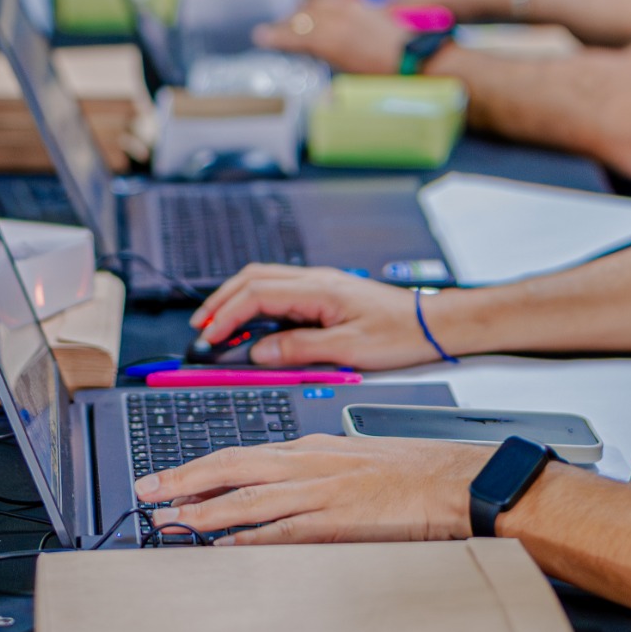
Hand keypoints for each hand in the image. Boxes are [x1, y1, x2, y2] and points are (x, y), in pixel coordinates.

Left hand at [136, 431, 486, 543]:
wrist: (452, 480)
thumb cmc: (406, 472)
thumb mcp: (346, 457)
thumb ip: (306, 469)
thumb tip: (268, 484)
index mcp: (308, 447)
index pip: (239, 454)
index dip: (196, 467)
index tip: (166, 479)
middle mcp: (307, 464)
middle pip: (231, 466)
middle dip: (183, 479)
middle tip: (147, 492)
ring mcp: (321, 492)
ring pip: (250, 498)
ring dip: (206, 510)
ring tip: (171, 520)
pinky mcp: (339, 521)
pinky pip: (285, 531)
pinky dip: (251, 539)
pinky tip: (225, 547)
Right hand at [188, 263, 442, 371]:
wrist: (431, 323)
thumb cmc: (398, 334)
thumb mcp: (348, 349)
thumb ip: (300, 349)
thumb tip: (258, 352)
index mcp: (317, 290)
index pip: (256, 295)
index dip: (227, 314)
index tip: (209, 336)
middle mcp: (314, 280)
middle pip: (251, 279)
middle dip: (220, 302)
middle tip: (199, 328)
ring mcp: (318, 283)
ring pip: (262, 281)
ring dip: (234, 299)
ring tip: (216, 324)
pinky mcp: (323, 293)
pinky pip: (278, 291)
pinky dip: (254, 303)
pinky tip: (251, 322)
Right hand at [254, 0, 408, 74]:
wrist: (416, 58)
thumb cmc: (385, 76)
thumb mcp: (352, 81)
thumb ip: (330, 81)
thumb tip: (321, 98)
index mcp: (331, 42)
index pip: (296, 36)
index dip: (276, 37)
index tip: (261, 37)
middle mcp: (338, 22)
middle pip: (303, 17)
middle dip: (285, 23)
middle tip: (271, 30)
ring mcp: (351, 10)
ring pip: (317, 4)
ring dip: (301, 11)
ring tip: (292, 19)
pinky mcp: (363, 5)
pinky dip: (320, 4)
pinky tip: (318, 7)